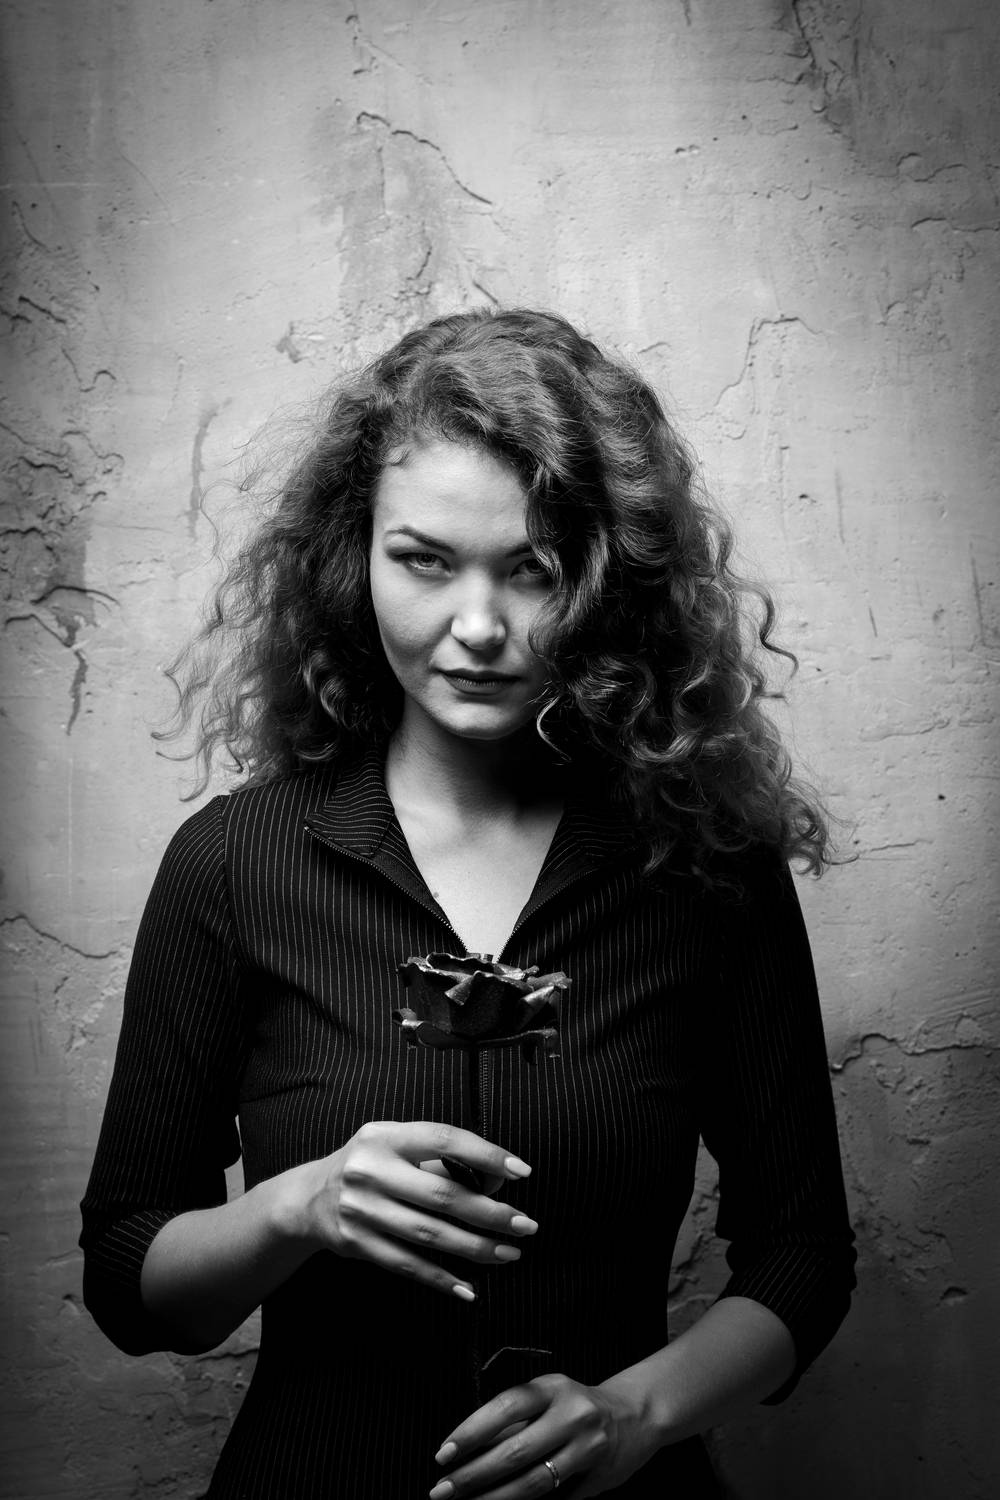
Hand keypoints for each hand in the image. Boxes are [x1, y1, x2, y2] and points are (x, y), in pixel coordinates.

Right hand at [281, 1121, 537, 1299]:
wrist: (308, 1197)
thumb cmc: (370, 1165)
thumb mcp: (392, 1144)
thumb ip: (434, 1158)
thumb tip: (495, 1181)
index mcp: (385, 1136)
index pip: (443, 1138)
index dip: (485, 1154)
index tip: (521, 1171)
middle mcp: (369, 1170)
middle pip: (442, 1194)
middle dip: (490, 1212)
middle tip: (525, 1225)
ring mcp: (360, 1209)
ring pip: (429, 1235)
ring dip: (475, 1248)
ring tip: (509, 1253)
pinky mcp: (355, 1244)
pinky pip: (406, 1265)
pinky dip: (440, 1278)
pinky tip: (469, 1288)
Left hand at [429, 1372, 662, 1498]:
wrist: (636, 1414)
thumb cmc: (577, 1405)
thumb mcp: (548, 1397)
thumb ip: (516, 1419)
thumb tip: (467, 1450)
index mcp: (553, 1388)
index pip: (505, 1407)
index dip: (472, 1431)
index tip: (444, 1453)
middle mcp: (572, 1414)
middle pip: (515, 1451)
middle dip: (474, 1475)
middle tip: (442, 1490)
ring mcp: (588, 1448)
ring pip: (534, 1482)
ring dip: (495, 1499)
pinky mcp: (599, 1477)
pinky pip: (558, 1499)